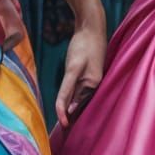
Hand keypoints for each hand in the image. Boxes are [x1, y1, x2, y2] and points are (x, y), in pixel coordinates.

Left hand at [56, 11, 105, 127]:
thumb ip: (69, 89)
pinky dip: (74, 94)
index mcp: (92, 84)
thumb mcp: (72, 67)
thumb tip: (68, 109)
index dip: (65, 114)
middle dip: (69, 113)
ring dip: (71, 105)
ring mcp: (94, 78)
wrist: (91, 26)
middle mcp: (94, 84)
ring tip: (63, 118)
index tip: (60, 127)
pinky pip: (80, 87)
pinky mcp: (91, 72)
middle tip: (60, 128)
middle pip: (77, 101)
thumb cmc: (83, 45)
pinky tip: (70, 100)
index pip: (74, 103)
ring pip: (79, 95)